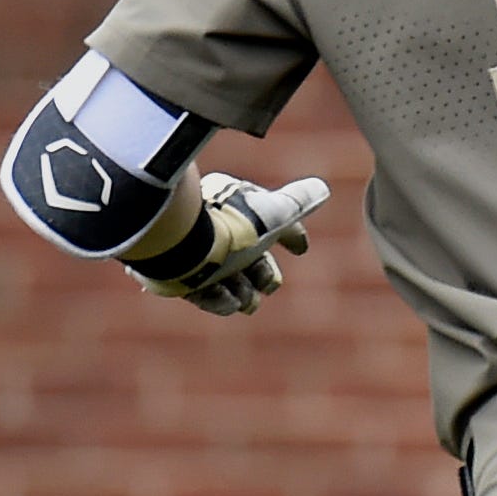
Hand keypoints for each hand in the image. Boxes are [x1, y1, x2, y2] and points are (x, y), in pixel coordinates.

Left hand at [130, 173, 329, 316]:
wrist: (181, 245)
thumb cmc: (232, 226)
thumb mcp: (275, 213)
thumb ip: (300, 203)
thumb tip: (321, 189)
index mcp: (233, 203)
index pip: (267, 218)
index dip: (288, 234)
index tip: (300, 249)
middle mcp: (213, 226)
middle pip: (247, 254)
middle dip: (263, 274)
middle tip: (270, 286)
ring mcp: (193, 252)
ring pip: (226, 276)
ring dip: (243, 293)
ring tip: (248, 303)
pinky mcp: (175, 275)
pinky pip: (201, 291)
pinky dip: (219, 300)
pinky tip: (230, 305)